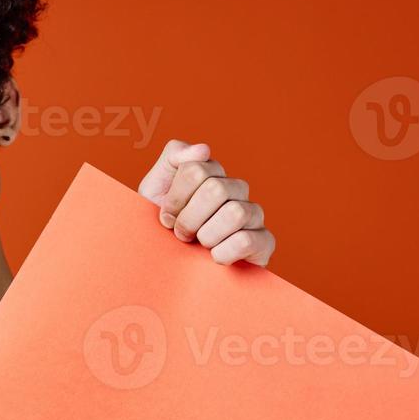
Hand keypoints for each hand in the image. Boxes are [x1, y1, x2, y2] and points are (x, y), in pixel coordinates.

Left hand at [138, 139, 275, 266]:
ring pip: (235, 213)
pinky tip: (214, 258)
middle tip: (181, 233)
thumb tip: (203, 149)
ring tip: (199, 246)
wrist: (168, 270)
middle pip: (216, 189)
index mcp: (212, 174)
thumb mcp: (154, 190)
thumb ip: (173, 158)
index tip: (167, 215)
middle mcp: (237, 190)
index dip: (175, 198)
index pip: (195, 170)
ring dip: (207, 236)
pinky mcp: (264, 243)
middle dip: (189, 218)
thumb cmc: (162, 228)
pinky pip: (246, 241)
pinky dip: (222, 253)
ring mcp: (253, 215)